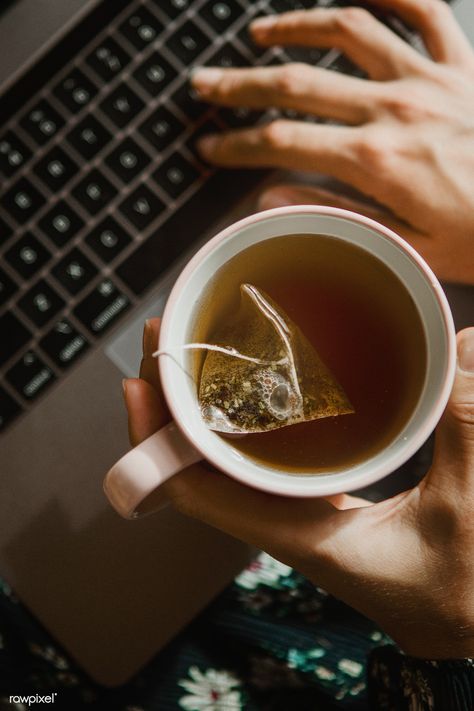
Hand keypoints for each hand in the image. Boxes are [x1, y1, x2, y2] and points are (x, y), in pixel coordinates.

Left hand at [123, 318, 473, 659]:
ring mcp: (292, 506)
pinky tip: (249, 382)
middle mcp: (280, 518)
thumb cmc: (454, 587)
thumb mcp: (463, 505)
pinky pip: (256, 454)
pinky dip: (241, 417)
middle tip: (166, 335)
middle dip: (172, 399)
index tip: (137, 384)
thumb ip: (466, 425)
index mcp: (296, 532)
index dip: (155, 440)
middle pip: (197, 459)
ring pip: (223, 454)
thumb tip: (467, 343)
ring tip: (191, 346)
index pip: (193, 490)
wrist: (458, 624)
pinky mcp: (310, 495)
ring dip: (201, 404)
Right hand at [191, 0, 473, 284]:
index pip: (281, 143)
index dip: (234, 143)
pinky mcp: (459, 66)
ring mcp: (428, 80)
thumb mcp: (399, 246)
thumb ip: (331, 212)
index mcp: (376, 160)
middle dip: (240, 85)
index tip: (208, 146)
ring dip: (296, 25)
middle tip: (204, 84)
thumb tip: (271, 195)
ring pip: (349, 32)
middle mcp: (396, 109)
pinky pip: (423, 10)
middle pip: (297, 83)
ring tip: (260, 32)